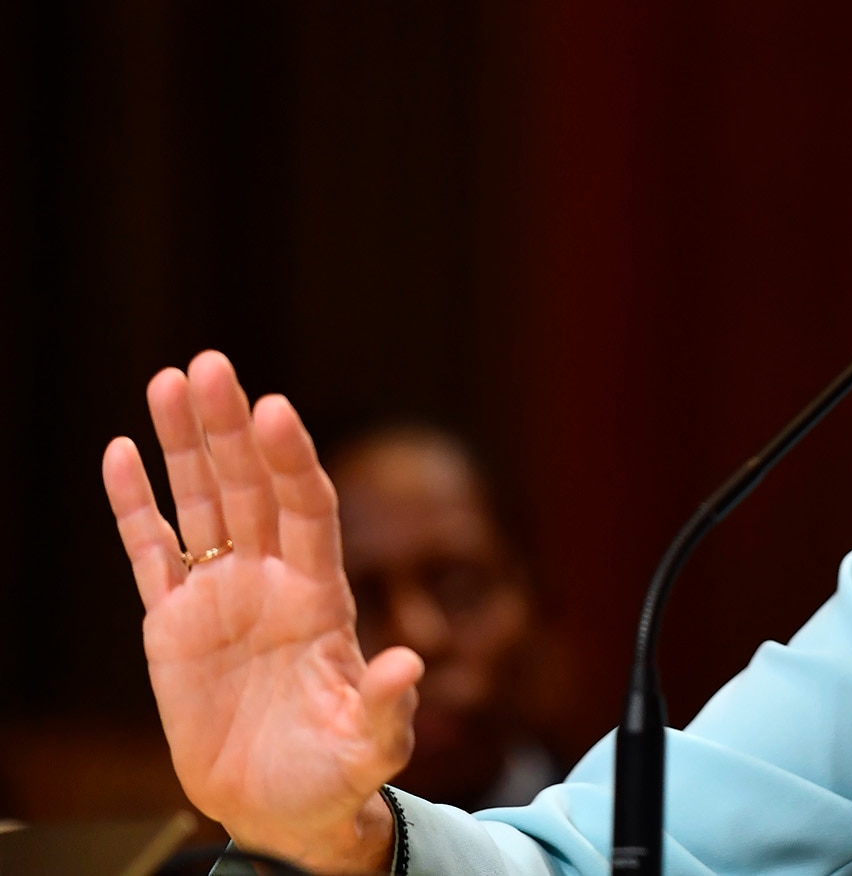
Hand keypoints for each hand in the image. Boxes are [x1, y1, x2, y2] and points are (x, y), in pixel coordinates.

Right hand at [101, 352, 416, 872]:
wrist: (283, 806)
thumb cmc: (338, 773)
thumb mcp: (373, 746)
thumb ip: (387, 706)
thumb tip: (408, 665)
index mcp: (322, 597)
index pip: (308, 510)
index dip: (292, 460)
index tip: (275, 409)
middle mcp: (272, 581)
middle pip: (251, 488)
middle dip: (231, 428)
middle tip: (212, 365)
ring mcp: (221, 597)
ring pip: (201, 504)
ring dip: (185, 444)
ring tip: (171, 379)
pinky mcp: (172, 625)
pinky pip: (150, 552)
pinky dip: (134, 504)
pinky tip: (122, 452)